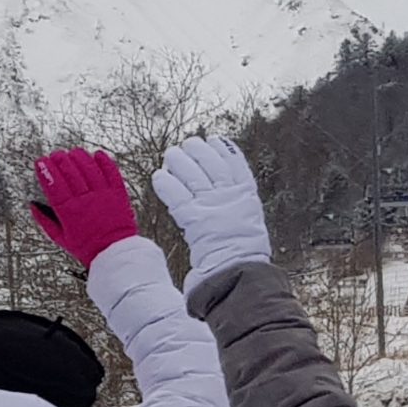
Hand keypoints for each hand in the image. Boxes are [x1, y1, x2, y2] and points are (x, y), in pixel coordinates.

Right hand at [29, 149, 139, 267]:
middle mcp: (85, 201)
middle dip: (60, 160)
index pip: (54, 185)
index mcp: (69, 213)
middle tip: (55, 155)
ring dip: (79, 157)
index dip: (45, 170)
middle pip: (70, 172)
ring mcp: (103, 195)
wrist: (114, 252)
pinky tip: (96, 155)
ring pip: (88, 168)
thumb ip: (45, 220)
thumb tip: (32, 205)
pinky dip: (103, 161)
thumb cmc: (88, 247)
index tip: (40, 162)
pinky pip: (111, 171)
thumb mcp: (60, 238)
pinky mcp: (118, 193)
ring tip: (73, 152)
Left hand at [148, 135, 269, 290]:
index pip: (235, 162)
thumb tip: (225, 185)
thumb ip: (237, 198)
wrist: (238, 267)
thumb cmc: (243, 248)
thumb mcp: (248, 216)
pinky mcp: (194, 217)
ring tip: (170, 154)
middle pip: (210, 163)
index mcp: (245, 193)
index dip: (224, 148)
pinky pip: (176, 194)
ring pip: (192, 174)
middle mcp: (228, 195)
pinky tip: (159, 176)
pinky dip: (166, 183)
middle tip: (187, 144)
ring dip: (179, 161)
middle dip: (197, 150)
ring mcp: (211, 204)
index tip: (214, 139)